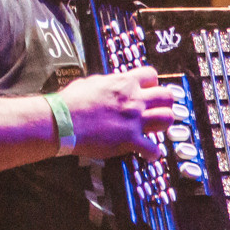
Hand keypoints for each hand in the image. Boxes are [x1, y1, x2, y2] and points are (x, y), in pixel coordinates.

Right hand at [60, 68, 177, 160]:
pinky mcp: (129, 139)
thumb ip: (107, 83)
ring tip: (157, 129)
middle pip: (167, 96)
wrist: (61, 121)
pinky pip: (152, 148)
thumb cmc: (70, 102)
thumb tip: (109, 82)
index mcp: (123, 83)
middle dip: (165, 103)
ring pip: (167, 118)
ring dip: (163, 124)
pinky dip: (153, 153)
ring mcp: (134, 119)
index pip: (151, 75)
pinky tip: (150, 154)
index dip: (153, 84)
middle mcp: (133, 99)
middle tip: (159, 109)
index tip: (149, 90)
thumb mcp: (91, 83)